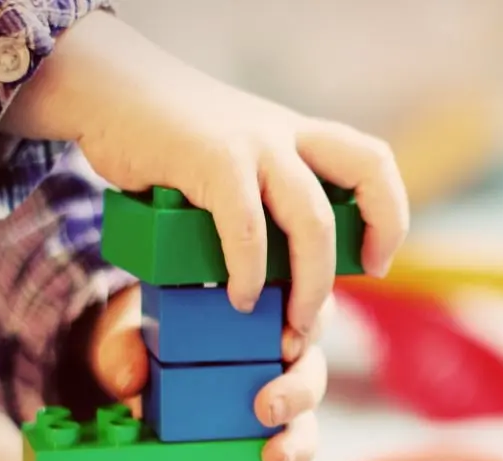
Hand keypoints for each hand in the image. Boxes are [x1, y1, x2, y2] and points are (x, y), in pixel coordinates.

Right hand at [3, 10, 408, 343]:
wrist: (113, 93)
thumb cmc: (172, 144)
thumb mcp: (234, 162)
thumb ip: (260, 201)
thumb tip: (273, 272)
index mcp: (298, 137)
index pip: (372, 163)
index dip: (389, 214)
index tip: (376, 262)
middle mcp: (285, 135)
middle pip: (366, 176)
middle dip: (367, 246)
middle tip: (329, 306)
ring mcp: (253, 144)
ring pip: (311, 219)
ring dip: (310, 283)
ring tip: (289, 324)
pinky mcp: (212, 159)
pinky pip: (247, 228)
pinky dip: (248, 272)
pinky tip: (237, 297)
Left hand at [87, 285, 330, 460]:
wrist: (140, 368)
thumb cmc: (149, 337)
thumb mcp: (132, 332)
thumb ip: (124, 346)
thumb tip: (129, 380)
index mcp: (260, 307)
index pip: (303, 305)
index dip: (309, 322)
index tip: (285, 344)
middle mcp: (279, 347)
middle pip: (311, 363)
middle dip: (299, 388)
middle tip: (268, 408)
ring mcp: (280, 388)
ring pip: (309, 408)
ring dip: (299, 434)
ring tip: (275, 455)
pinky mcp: (273, 425)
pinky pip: (296, 440)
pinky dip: (292, 454)